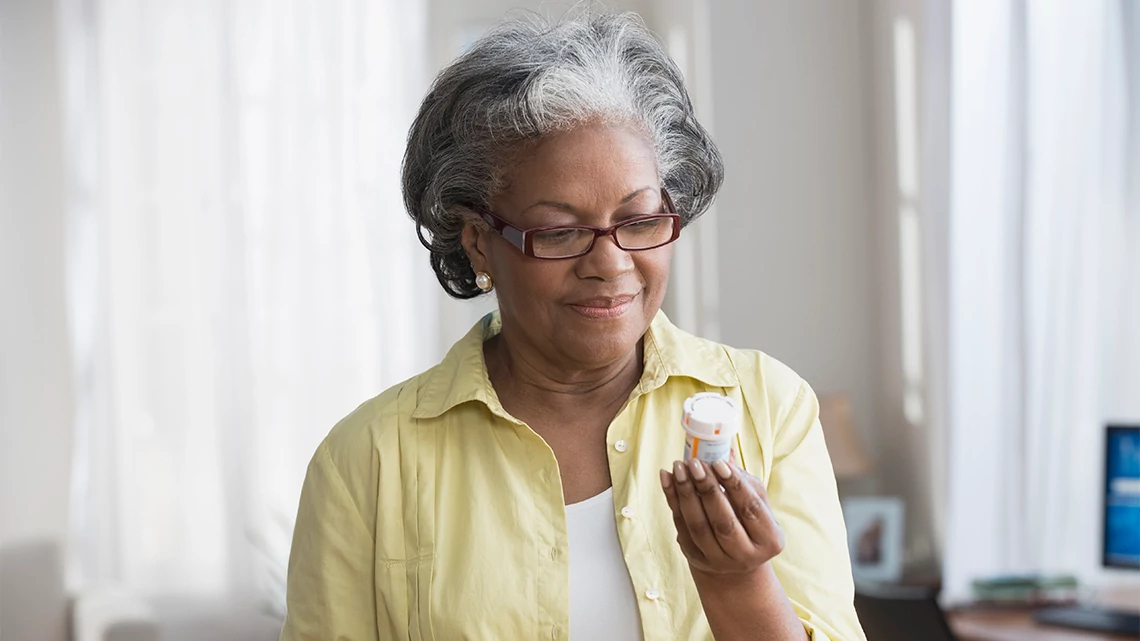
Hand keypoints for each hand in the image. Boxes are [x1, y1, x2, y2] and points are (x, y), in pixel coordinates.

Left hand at [660, 459, 785, 577]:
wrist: (736, 558)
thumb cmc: (749, 521)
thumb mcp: (757, 503)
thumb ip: (743, 480)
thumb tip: (725, 451)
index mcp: (770, 540)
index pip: (751, 509)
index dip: (734, 485)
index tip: (718, 463)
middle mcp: (746, 556)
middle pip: (724, 521)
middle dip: (707, 489)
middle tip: (695, 463)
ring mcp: (719, 561)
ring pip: (699, 527)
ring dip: (686, 494)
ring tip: (679, 467)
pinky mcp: (697, 559)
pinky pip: (681, 528)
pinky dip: (672, 501)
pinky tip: (667, 478)